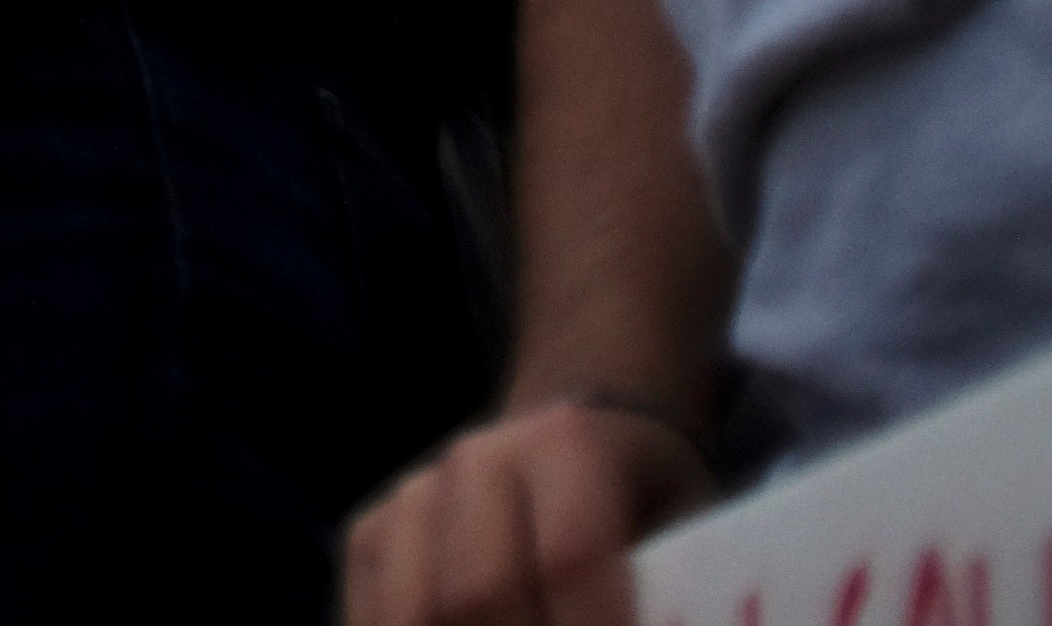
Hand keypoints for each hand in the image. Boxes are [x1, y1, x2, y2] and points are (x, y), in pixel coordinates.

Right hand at [341, 396, 713, 625]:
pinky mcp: (370, 534)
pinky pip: (368, 614)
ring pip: (415, 610)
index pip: (567, 555)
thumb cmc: (647, 507)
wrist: (580, 443)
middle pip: (478, 590)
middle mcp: (477, 459)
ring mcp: (413, 495)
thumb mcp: (683, 534)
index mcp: (566, 444)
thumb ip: (665, 596)